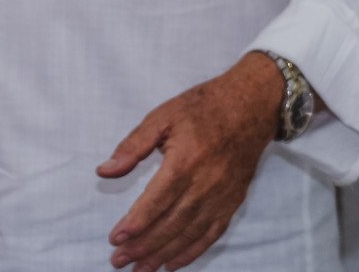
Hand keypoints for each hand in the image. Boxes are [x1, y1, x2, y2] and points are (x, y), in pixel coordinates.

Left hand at [96, 52, 283, 270]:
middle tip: (119, 261)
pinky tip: (172, 263)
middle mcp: (206, 183)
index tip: (115, 239)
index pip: (157, 201)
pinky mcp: (233, 200)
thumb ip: (133, 144)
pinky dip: (192, 252)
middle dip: (143, 246)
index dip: (135, 224)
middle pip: (171, 223)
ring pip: (190, 233)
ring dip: (163, 254)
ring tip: (141, 269)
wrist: (253, 104)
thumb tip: (105, 170)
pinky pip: (212, 233)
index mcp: (186, 160)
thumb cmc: (204, 107)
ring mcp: (222, 194)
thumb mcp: (164, 115)